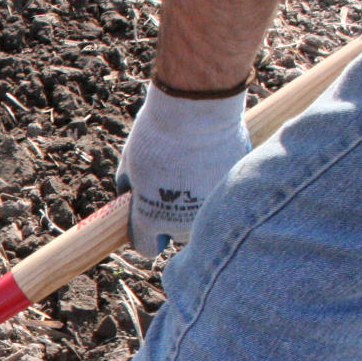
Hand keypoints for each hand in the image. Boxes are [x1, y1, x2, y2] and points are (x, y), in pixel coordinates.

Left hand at [115, 84, 250, 254]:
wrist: (198, 113)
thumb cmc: (157, 136)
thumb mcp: (129, 163)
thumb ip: (130, 187)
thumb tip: (130, 194)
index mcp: (150, 219)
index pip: (147, 247)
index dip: (145, 234)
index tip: (146, 220)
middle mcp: (181, 223)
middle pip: (175, 234)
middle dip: (171, 217)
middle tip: (170, 189)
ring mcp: (209, 209)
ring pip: (200, 218)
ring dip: (194, 205)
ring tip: (191, 174)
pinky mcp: (231, 192)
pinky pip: (219, 195)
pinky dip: (214, 184)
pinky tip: (209, 161)